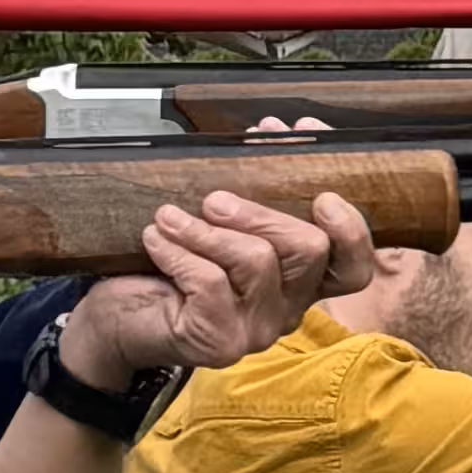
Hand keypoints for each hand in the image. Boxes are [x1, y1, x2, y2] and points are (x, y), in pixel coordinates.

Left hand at [61, 189, 370, 384]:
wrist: (118, 320)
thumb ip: (253, 188)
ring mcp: (257, 329)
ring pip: (257, 261)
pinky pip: (210, 282)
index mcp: (298, 280)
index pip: (352, 267)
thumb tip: (272, 130)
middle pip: (310, 250)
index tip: (324, 195)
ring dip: (206, 229)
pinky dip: (178, 251)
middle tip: (214, 199)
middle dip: (261, 212)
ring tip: (168, 217)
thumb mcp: (219, 223)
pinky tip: (155, 241)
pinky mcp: (220, 341)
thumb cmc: (170, 266)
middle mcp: (288, 308)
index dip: (351, 230)